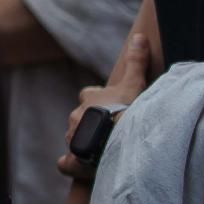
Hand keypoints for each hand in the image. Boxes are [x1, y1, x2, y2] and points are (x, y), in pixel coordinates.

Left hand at [58, 26, 154, 184]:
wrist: (119, 137)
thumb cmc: (127, 109)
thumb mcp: (134, 83)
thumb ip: (136, 61)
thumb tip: (138, 36)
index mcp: (89, 99)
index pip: (88, 94)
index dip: (98, 99)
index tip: (111, 105)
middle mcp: (75, 116)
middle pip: (80, 117)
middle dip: (91, 122)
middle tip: (110, 130)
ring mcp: (72, 138)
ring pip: (75, 138)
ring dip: (85, 142)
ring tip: (103, 150)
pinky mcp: (72, 159)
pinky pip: (65, 163)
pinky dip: (70, 165)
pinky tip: (78, 167)